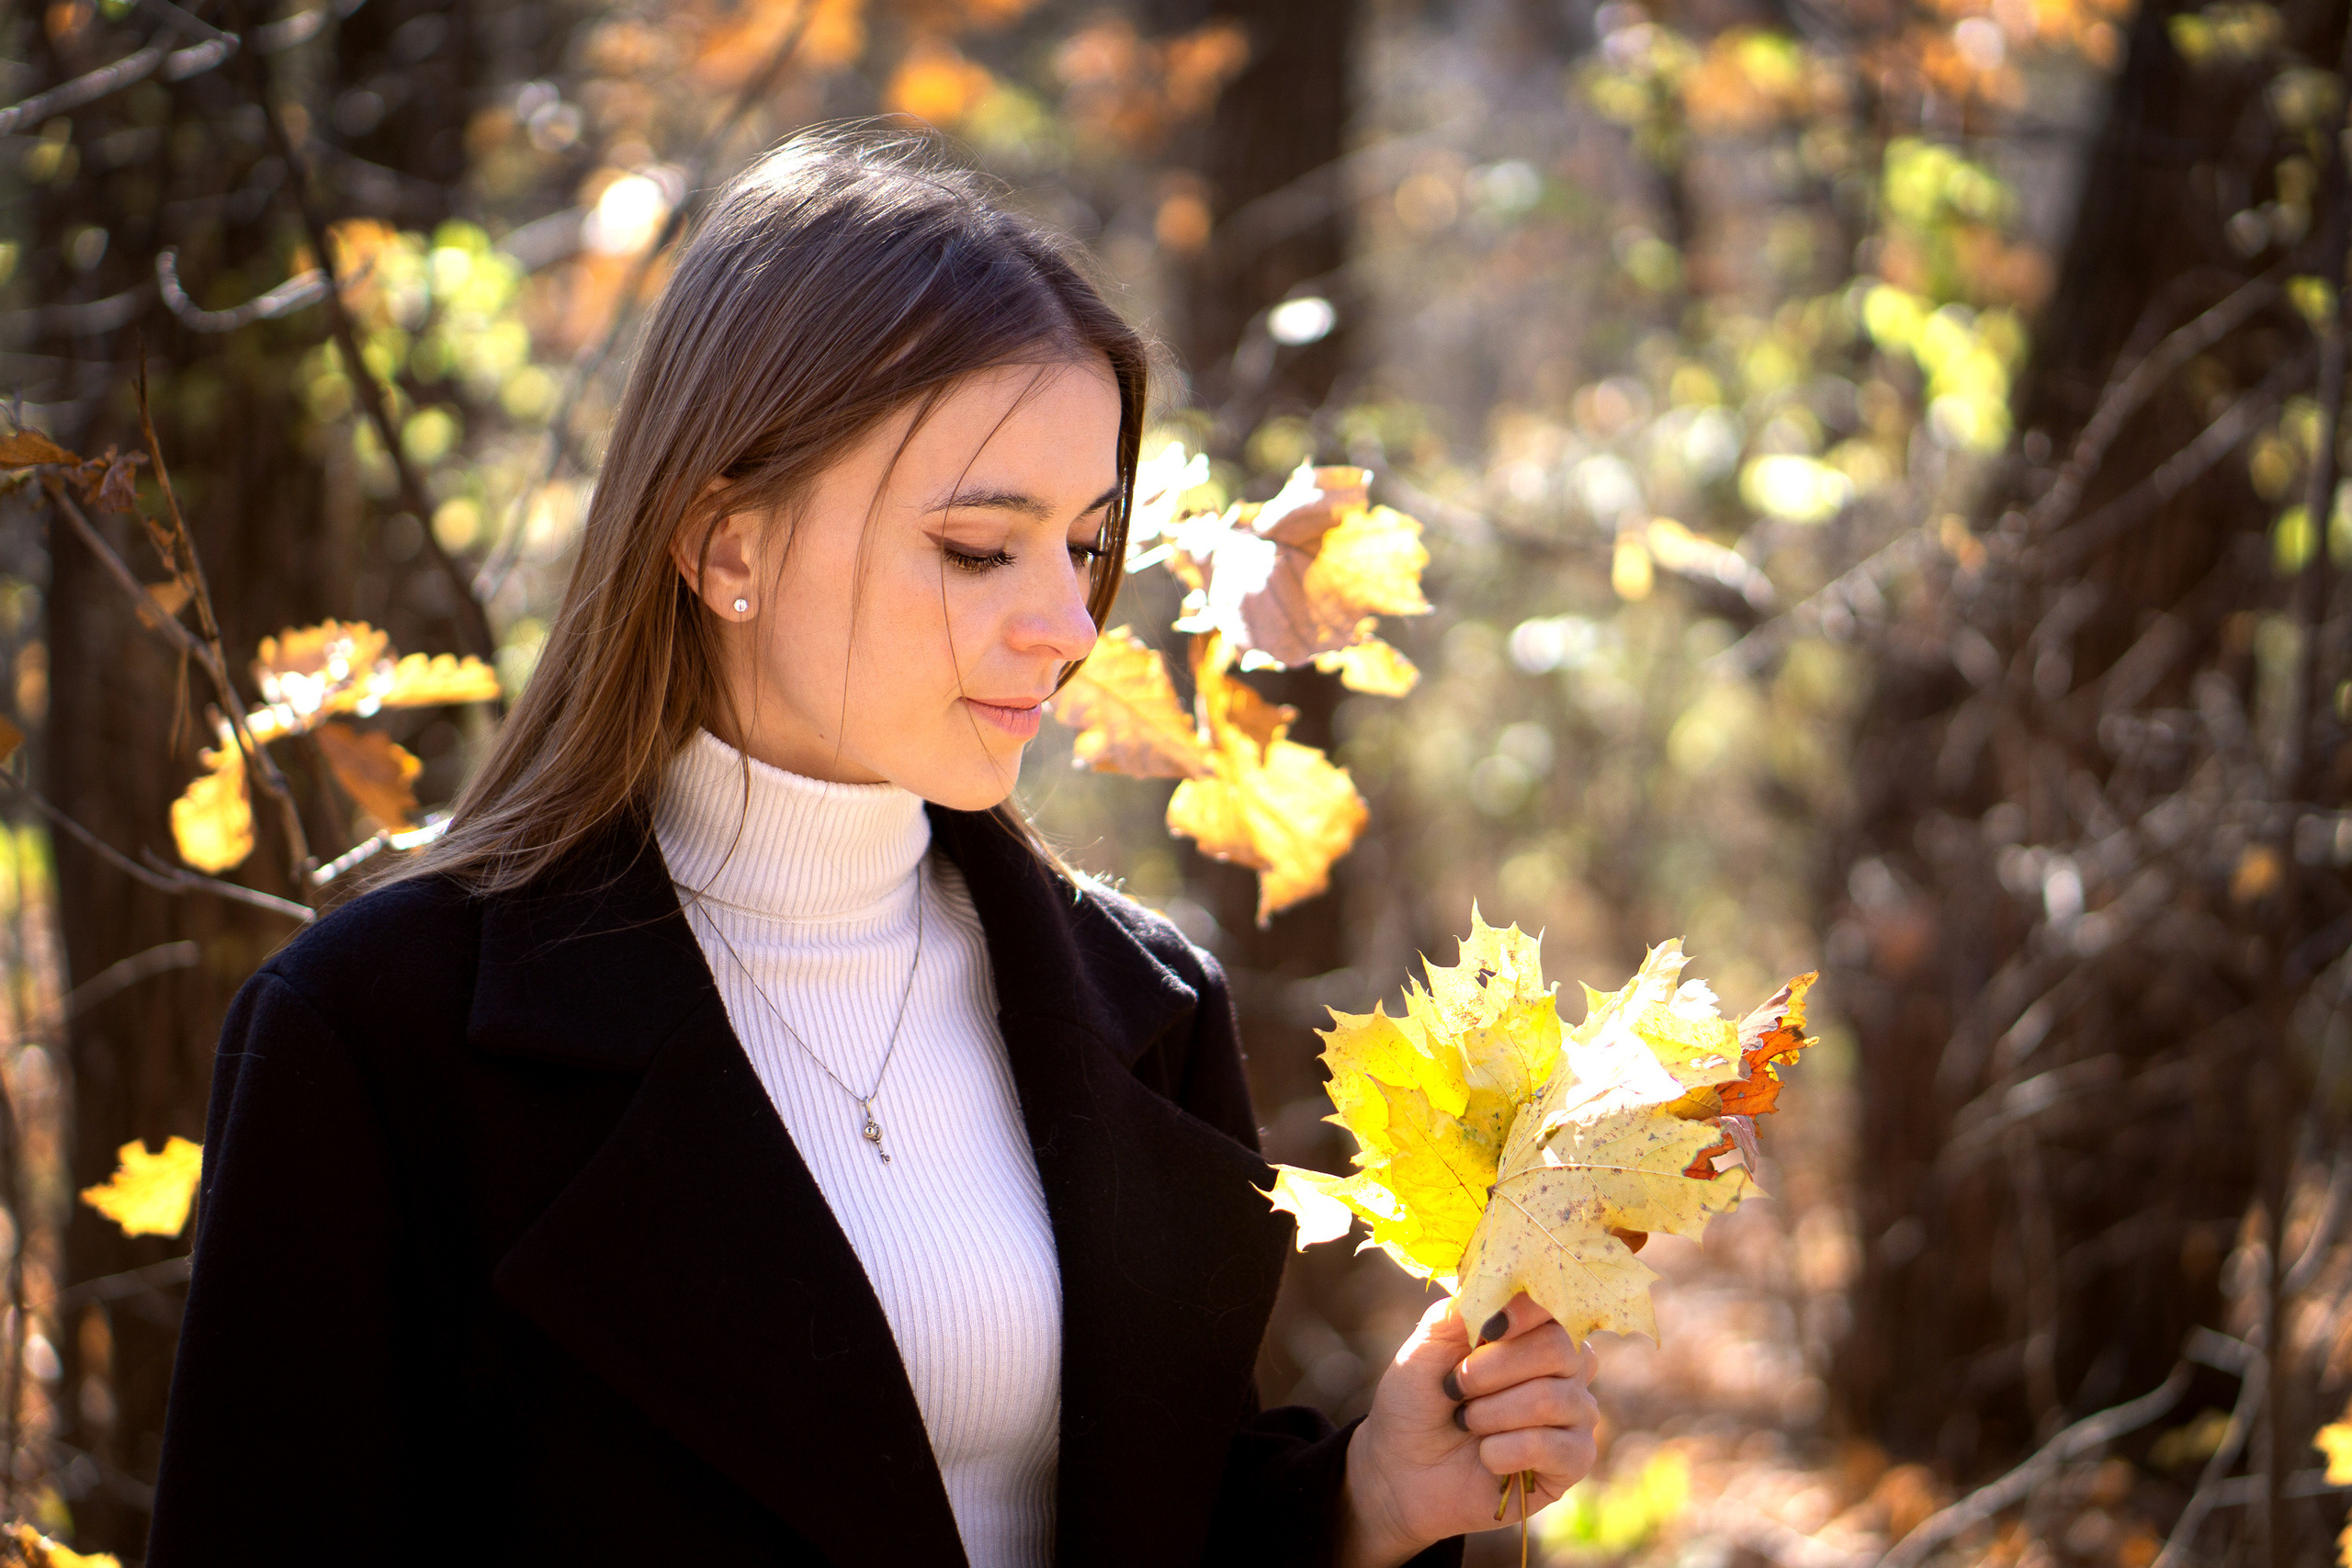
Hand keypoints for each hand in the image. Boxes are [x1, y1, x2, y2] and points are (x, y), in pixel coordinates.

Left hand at [1335, 1293, 1600, 1567]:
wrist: (1402, 1470)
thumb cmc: (1417, 1402)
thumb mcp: (1423, 1350)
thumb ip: (1457, 1315)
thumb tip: (1490, 1288)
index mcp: (1530, 1330)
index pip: (1552, 1304)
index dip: (1524, 1312)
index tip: (1487, 1328)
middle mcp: (1563, 1366)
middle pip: (1560, 1348)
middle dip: (1494, 1369)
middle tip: (1456, 1387)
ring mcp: (1574, 1412)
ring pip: (1556, 1399)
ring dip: (1493, 1413)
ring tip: (1465, 1422)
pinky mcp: (1574, 1460)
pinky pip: (1558, 1448)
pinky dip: (1508, 1451)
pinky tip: (1486, 1457)